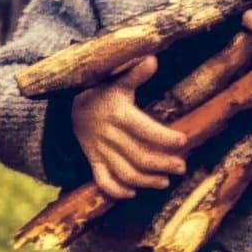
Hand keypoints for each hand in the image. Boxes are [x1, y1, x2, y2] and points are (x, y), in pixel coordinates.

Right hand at [71, 56, 186, 199]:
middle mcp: (109, 135)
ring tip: (164, 182)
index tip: (183, 141)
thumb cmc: (101, 91)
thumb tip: (152, 59)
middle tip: (181, 167)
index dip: (164, 137)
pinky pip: (102, 181)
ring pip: (124, 172)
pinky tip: (132, 192)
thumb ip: (134, 73)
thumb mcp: (117, 80)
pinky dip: (116, 190)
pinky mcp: (93, 161)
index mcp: (118, 114)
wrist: (68, 106)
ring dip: (146, 181)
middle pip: (139, 156)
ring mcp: (100, 151)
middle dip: (162, 164)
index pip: (144, 129)